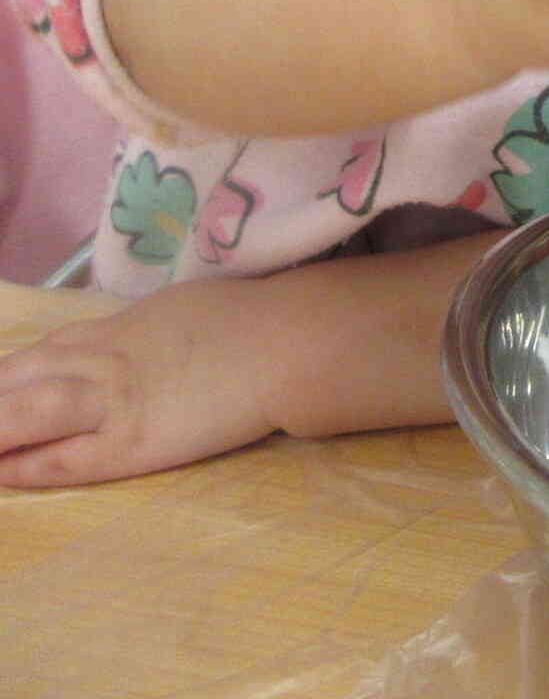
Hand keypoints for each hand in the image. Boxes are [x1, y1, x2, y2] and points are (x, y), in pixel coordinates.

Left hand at [0, 277, 275, 486]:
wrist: (286, 342)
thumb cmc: (250, 320)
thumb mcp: (183, 310)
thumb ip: (146, 330)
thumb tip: (137, 339)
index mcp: (116, 327)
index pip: (43, 352)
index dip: (6, 377)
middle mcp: (100, 359)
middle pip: (17, 380)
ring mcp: (112, 401)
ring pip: (25, 413)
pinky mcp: (133, 442)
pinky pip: (67, 459)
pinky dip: (28, 467)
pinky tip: (4, 472)